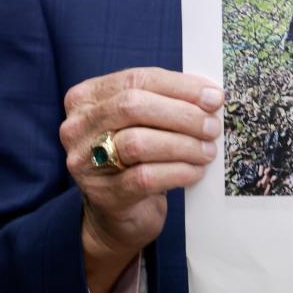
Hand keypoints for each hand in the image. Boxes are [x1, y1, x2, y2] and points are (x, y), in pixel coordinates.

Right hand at [59, 67, 222, 292]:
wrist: (119, 213)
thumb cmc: (137, 157)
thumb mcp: (145, 122)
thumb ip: (167, 102)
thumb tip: (210, 95)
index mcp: (87, 97)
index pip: (137, 79)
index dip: (180, 86)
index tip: (214, 97)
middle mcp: (78, 126)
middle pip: (133, 106)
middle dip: (182, 115)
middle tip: (212, 127)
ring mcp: (86, 161)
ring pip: (138, 142)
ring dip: (183, 145)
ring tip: (208, 151)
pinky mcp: (104, 193)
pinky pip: (145, 177)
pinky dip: (178, 171)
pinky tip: (196, 171)